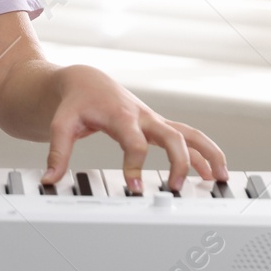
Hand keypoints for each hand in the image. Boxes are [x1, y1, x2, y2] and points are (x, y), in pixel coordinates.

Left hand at [40, 65, 227, 193]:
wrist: (86, 82)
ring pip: (189, 133)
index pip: (134, 143)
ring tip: (220, 178)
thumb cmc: (76, 103)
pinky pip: (188, 136)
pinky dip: (203, 152)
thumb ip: (58, 153)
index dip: (135, 166)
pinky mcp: (158, 125)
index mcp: (121, 116)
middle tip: (176, 188)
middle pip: (172, 136)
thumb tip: (50, 179)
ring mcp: (154, 121)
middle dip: (180, 162)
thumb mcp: (61, 125)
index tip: (135, 188)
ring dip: (207, 154)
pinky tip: (213, 172)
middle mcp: (143, 117)